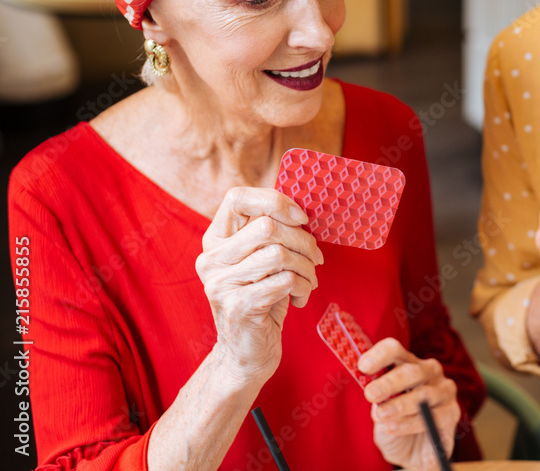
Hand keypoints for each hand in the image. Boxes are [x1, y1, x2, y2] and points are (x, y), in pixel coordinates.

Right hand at [197, 187, 321, 381]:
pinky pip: (284, 281)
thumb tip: (301, 211)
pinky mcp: (238, 307)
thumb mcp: (261, 262)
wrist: (245, 354)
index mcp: (215, 241)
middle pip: (267, 226)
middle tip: (315, 258)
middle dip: (303, 241)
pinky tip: (300, 297)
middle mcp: (211, 260)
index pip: (236, 198)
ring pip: (279, 254)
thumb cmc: (261, 300)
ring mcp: (221, 284)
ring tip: (308, 281)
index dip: (274, 200)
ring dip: (306, 267)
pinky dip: (302, 286)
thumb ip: (271, 235)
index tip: (301, 218)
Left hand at [361, 338, 460, 470]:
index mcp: (407, 363)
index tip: (363, 366)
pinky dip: (411, 423)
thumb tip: (373, 394)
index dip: (380, 355)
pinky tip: (394, 427)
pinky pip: (433, 415)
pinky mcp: (452, 411)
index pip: (395, 350)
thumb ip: (378, 400)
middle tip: (371, 394)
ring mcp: (443, 390)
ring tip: (382, 415)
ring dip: (400, 404)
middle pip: (411, 370)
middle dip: (389, 382)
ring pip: (423, 393)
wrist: (411, 453)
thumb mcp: (379, 411)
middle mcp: (428, 371)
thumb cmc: (395, 424)